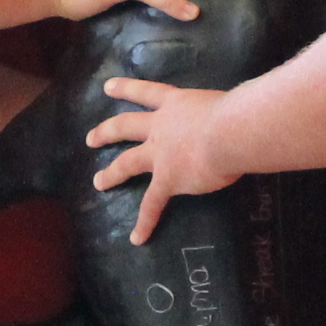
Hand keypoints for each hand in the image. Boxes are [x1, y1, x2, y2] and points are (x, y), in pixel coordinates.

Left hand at [86, 78, 238, 244]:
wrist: (229, 132)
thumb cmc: (235, 112)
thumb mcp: (222, 104)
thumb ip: (219, 112)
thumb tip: (232, 119)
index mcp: (176, 104)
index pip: (147, 93)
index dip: (126, 89)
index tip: (107, 88)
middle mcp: (161, 126)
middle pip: (126, 126)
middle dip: (107, 132)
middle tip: (90, 138)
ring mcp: (160, 154)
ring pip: (128, 162)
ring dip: (111, 173)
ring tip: (98, 182)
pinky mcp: (167, 180)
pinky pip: (152, 204)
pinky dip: (145, 222)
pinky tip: (137, 237)